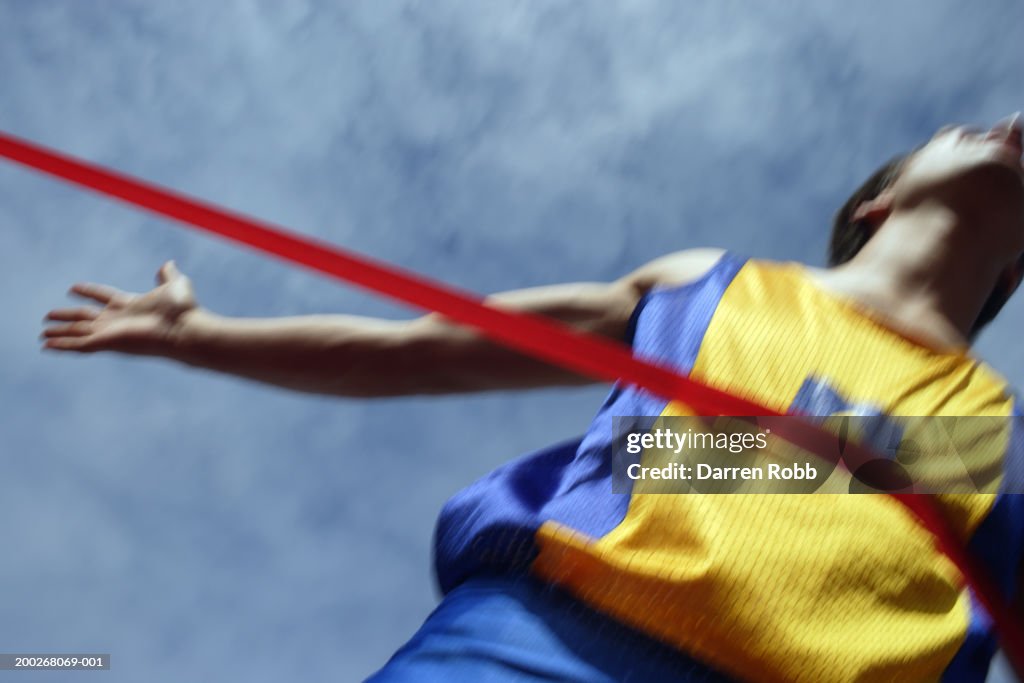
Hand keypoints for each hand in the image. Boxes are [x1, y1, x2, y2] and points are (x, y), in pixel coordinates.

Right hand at [42, 261, 197, 355]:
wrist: (185, 329)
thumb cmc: (183, 310)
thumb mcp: (175, 285)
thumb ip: (168, 275)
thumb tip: (168, 264)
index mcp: (130, 304)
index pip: (103, 296)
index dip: (88, 292)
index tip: (73, 288)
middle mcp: (118, 320)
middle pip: (85, 317)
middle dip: (67, 316)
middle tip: (48, 316)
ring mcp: (111, 333)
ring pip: (78, 332)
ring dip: (60, 333)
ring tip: (42, 335)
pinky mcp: (107, 343)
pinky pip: (79, 345)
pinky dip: (62, 345)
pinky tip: (46, 346)